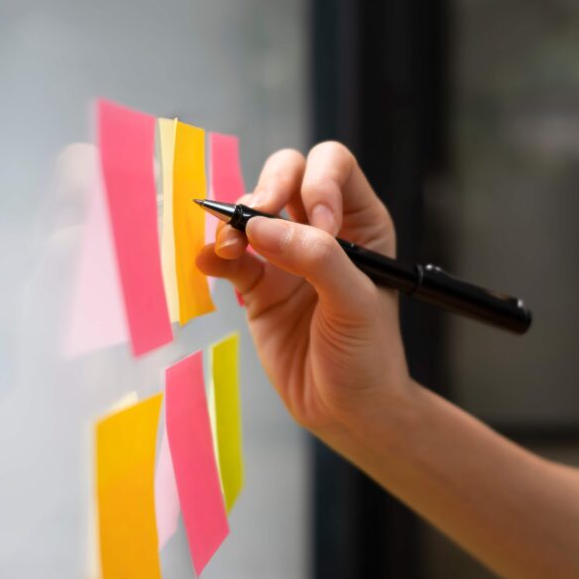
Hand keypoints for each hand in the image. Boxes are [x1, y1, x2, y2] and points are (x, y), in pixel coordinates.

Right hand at [196, 142, 413, 433]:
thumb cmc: (369, 356)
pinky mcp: (258, 286)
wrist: (347, 411)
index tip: (319, 227)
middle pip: (288, 174)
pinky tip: (209, 262)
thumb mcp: (355, 303)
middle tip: (254, 215)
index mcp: (362, 222)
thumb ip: (316, 259)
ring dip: (235, 220)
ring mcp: (287, 256)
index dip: (319, 183)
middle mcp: (323, 229)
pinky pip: (230, 257)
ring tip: (229, 247)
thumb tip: (260, 225)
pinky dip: (215, 255)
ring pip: (253, 211)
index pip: (334, 167)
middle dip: (268, 186)